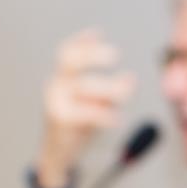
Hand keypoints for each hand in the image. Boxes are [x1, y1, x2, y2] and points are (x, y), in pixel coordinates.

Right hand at [37, 29, 136, 187]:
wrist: (58, 154)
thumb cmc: (78, 126)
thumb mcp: (95, 104)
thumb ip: (110, 92)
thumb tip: (130, 79)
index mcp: (62, 78)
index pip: (67, 53)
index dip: (81, 42)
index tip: (98, 33)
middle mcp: (55, 85)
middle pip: (69, 60)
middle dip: (93, 54)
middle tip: (116, 55)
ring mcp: (55, 101)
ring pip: (83, 86)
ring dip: (108, 88)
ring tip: (127, 91)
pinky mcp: (59, 119)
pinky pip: (85, 112)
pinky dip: (104, 114)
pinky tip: (117, 119)